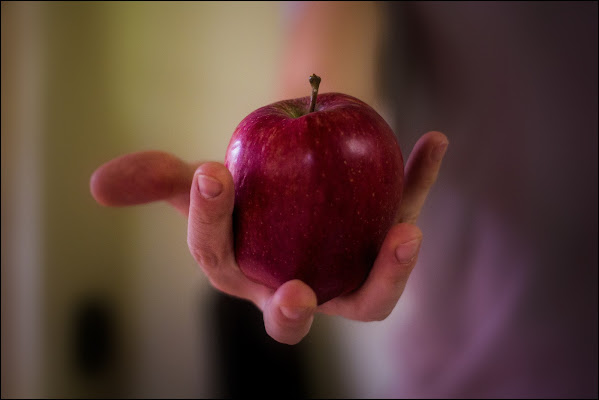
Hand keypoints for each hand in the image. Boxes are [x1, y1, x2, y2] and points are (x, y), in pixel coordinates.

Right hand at [90, 131, 447, 343]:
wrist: (292, 180)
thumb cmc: (244, 193)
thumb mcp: (199, 182)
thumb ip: (157, 182)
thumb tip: (98, 184)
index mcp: (241, 273)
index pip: (216, 257)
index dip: (208, 220)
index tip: (211, 172)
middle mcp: (293, 290)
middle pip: (290, 317)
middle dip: (289, 314)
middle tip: (294, 294)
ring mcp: (342, 279)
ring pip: (367, 298)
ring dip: (389, 271)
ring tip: (406, 234)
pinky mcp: (381, 251)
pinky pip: (402, 223)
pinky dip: (419, 183)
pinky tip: (432, 142)